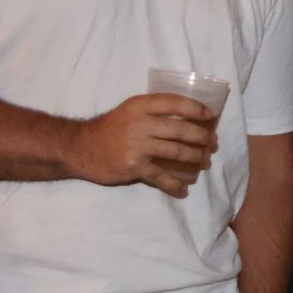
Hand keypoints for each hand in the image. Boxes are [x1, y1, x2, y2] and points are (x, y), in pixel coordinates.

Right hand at [68, 93, 218, 198]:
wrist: (80, 148)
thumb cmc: (109, 128)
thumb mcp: (130, 110)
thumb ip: (153, 111)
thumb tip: (188, 118)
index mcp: (140, 105)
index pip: (175, 102)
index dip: (195, 109)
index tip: (210, 117)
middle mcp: (140, 123)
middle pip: (181, 129)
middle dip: (202, 137)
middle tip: (212, 143)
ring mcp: (137, 146)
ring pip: (176, 152)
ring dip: (195, 158)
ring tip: (205, 162)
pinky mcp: (134, 167)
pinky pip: (161, 177)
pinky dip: (175, 185)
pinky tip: (184, 190)